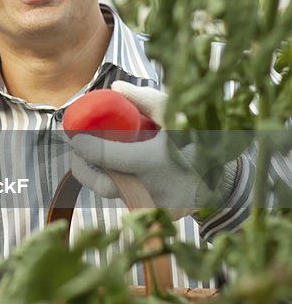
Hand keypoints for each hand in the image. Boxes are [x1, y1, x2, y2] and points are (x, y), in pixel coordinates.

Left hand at [67, 82, 211, 216]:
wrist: (230, 173)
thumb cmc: (201, 135)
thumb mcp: (175, 110)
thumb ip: (144, 98)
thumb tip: (113, 88)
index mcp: (149, 163)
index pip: (102, 157)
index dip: (81, 147)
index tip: (73, 136)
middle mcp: (148, 190)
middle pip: (101, 186)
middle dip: (82, 169)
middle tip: (76, 152)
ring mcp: (155, 207)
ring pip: (115, 195)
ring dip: (101, 178)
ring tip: (94, 159)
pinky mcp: (161, 215)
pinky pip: (133, 200)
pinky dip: (122, 186)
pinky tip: (118, 172)